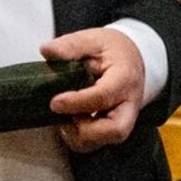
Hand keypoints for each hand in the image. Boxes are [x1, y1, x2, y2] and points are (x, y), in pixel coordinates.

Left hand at [40, 28, 144, 152]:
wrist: (132, 58)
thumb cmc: (112, 50)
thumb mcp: (92, 39)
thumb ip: (70, 45)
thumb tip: (47, 51)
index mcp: (124, 78)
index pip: (103, 96)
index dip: (78, 102)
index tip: (55, 102)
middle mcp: (129, 103)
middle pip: (116, 130)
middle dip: (85, 131)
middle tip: (62, 116)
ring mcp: (124, 118)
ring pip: (106, 141)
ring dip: (80, 136)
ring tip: (64, 117)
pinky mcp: (114, 126)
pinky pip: (99, 141)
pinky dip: (80, 137)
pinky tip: (69, 121)